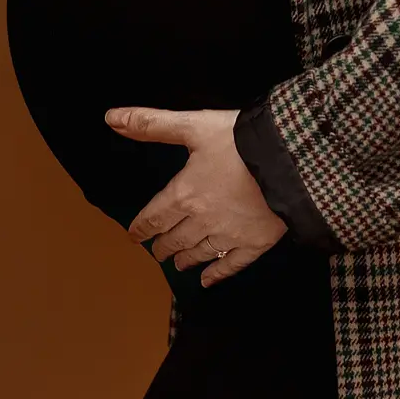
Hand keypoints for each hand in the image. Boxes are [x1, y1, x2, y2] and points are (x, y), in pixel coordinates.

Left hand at [104, 105, 287, 285]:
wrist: (288, 160)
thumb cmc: (239, 140)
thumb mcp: (194, 125)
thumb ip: (152, 124)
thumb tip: (111, 118)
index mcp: (185, 193)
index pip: (155, 216)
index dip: (142, 227)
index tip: (134, 236)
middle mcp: (202, 220)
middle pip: (175, 238)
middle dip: (163, 245)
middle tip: (156, 253)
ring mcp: (229, 235)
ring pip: (199, 253)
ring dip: (185, 259)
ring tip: (177, 264)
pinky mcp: (255, 243)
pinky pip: (232, 265)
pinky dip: (217, 274)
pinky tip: (208, 280)